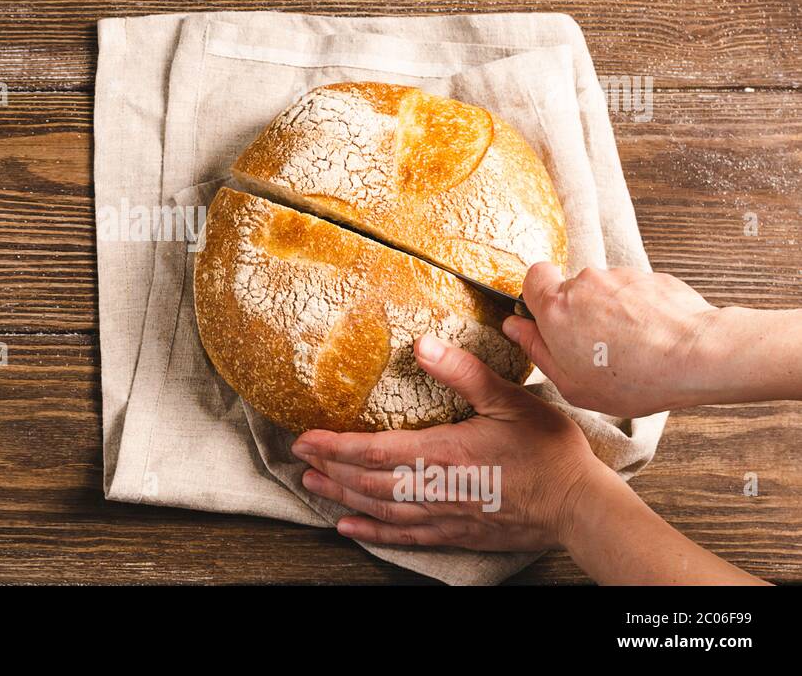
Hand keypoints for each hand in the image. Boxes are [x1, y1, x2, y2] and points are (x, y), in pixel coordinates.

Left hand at [292, 334, 611, 551]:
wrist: (579, 507)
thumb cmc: (549, 451)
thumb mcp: (509, 399)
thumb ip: (464, 372)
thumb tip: (421, 344)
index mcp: (444, 453)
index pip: (374, 450)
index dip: (334, 445)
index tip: (305, 437)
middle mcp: (436, 488)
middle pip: (368, 482)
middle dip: (330, 469)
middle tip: (299, 458)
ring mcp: (444, 515)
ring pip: (380, 509)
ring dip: (343, 498)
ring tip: (313, 485)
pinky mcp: (456, 533)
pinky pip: (405, 536)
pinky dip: (373, 532)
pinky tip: (351, 528)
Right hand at [504, 263, 719, 417]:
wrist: (695, 356)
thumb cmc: (633, 378)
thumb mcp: (571, 382)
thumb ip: (537, 350)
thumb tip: (515, 327)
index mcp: (556, 307)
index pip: (533, 277)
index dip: (538, 296)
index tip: (550, 318)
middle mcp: (584, 283)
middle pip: (572, 290)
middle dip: (581, 313)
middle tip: (596, 347)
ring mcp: (620, 277)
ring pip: (606, 292)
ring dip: (612, 313)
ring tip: (633, 347)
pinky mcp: (652, 277)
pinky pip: (636, 293)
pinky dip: (640, 312)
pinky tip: (653, 338)